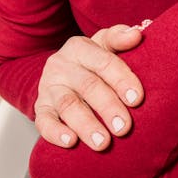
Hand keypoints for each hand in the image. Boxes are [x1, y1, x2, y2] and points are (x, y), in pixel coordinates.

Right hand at [34, 24, 144, 148]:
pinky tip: (71, 142)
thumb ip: (119, 38)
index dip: (121, 80)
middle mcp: (61, 65)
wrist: (61, 74)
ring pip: (67, 105)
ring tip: (103, 143)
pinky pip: (44, 121)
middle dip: (108, 107)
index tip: (137, 99)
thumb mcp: (104, 45)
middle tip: (124, 127)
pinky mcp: (40, 108)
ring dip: (86, 125)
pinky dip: (56, 133)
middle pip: (88, 85)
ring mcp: (49, 87)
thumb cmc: (92, 62)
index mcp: (79, 47)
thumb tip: (136, 35)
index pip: (103, 62)